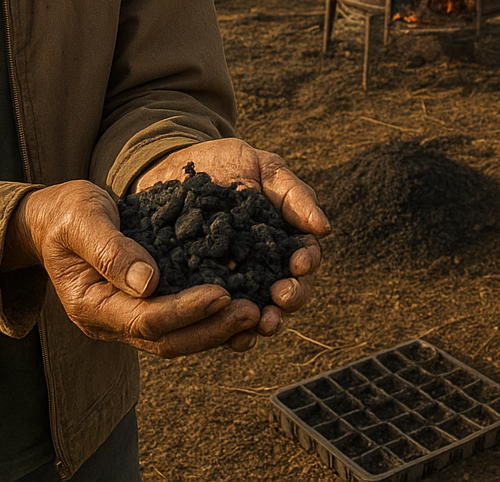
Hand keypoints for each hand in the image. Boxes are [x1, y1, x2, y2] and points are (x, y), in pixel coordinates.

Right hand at [4, 180, 264, 357]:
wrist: (54, 219)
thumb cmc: (67, 213)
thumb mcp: (82, 220)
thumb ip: (110, 249)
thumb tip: (148, 282)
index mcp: (91, 305)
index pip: (146, 319)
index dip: (186, 310)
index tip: (223, 292)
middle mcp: (109, 321)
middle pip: (166, 340)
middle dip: (211, 328)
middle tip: (252, 311)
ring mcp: (125, 319)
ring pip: (176, 338)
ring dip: (215, 329)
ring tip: (255, 312)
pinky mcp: (142, 307)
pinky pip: (179, 323)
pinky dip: (208, 318)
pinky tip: (239, 303)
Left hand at [134, 137, 331, 349]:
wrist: (174, 164)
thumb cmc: (227, 162)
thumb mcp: (264, 168)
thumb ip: (294, 195)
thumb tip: (324, 228)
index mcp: (282, 238)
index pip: (305, 259)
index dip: (306, 265)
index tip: (299, 263)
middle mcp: (262, 265)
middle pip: (287, 292)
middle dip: (291, 299)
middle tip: (281, 297)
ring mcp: (233, 281)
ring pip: (257, 311)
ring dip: (264, 322)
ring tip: (262, 323)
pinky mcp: (201, 289)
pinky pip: (218, 317)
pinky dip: (228, 331)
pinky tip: (233, 337)